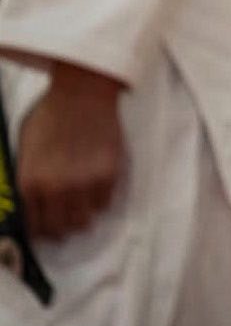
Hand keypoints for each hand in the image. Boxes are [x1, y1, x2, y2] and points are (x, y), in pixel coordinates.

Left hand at [17, 62, 125, 239]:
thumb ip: (28, 174)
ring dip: (82, 215)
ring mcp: (85, 184)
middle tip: (64, 223)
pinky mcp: (110, 176)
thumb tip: (33, 198)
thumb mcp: (26, 146)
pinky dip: (100, 200)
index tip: (44, 231)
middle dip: (61, 228)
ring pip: (85, 221)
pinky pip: (105, 203)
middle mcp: (56, 189)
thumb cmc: (50, 114)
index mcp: (30, 182)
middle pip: (61, 229)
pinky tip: (95, 187)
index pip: (34, 224)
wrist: (82, 94)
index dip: (39, 231)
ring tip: (81, 205)